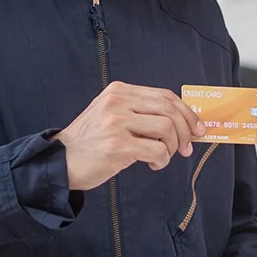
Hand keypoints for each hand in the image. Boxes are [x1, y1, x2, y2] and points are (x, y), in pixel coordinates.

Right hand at [54, 81, 204, 189]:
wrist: (60, 161)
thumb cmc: (90, 142)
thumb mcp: (111, 115)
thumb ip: (140, 112)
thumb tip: (180, 122)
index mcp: (120, 91)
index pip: (165, 96)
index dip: (186, 112)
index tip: (196, 128)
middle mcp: (118, 102)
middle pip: (169, 109)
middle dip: (186, 130)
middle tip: (187, 148)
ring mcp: (117, 123)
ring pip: (166, 128)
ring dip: (172, 147)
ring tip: (162, 156)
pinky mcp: (117, 145)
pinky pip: (157, 150)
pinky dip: (162, 159)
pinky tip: (152, 164)